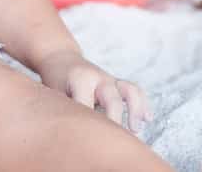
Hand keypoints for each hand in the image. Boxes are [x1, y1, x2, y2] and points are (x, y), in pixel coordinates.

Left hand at [35, 48, 154, 132]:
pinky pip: (134, 91)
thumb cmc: (55, 82)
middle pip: (111, 100)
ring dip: (135, 110)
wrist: (60, 59)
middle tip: (111, 143)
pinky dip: (142, 104)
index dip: (87, 124)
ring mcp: (109, 79)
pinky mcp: (116, 82)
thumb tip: (71, 138)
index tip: (86, 140)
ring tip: (135, 130)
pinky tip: (148, 119)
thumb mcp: (54, 94)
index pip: (87, 105)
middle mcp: (98, 77)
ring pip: (128, 91)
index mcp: (80, 79)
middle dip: (113, 122)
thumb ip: (66, 111)